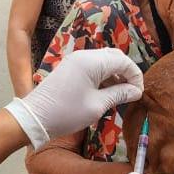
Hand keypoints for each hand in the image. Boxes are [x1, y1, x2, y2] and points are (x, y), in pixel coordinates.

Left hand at [5, 49, 142, 148]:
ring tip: (120, 95)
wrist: (34, 118)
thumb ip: (119, 94)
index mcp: (91, 61)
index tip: (139, 93)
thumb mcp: (97, 105)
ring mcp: (75, 60)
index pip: (123, 61)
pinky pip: (93, 67)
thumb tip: (136, 91)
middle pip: (114, 57)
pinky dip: (103, 77)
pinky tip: (106, 92)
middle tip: (132, 93)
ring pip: (104, 61)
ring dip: (115, 75)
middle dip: (126, 73)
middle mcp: (84, 55)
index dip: (135, 76)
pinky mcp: (70, 68)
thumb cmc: (66, 113)